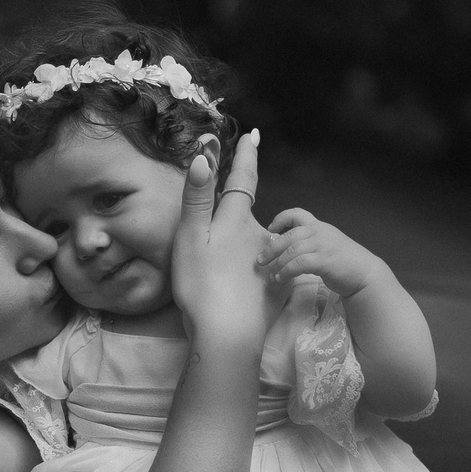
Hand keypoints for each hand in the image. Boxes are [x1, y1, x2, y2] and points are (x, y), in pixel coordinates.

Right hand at [168, 129, 266, 351]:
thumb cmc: (203, 284)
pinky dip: (257, 269)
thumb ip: (198, 198)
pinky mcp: (278, 286)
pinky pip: (269, 268)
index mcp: (237, 219)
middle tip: (220, 229)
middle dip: (239, 212)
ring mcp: (271, 260)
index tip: (254, 136)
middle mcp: (260, 234)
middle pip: (249, 215)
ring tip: (226, 263)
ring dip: (248, 245)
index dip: (247, 156)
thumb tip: (205, 156)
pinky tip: (243, 285)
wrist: (229, 335)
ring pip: (258, 243)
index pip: (244, 179)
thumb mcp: (191, 238)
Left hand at [257, 209, 389, 296]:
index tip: (270, 229)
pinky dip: (286, 271)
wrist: (366, 274)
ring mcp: (323, 245)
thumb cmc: (344, 263)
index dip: (280, 218)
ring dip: (278, 263)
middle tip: (260, 260)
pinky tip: (281, 278)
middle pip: (289, 235)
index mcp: (320, 226)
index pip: (297, 213)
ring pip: (292, 250)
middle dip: (271, 248)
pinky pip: (299, 263)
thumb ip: (309, 243)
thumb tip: (284, 251)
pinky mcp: (325, 260)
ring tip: (272, 274)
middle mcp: (320, 232)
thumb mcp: (326, 245)